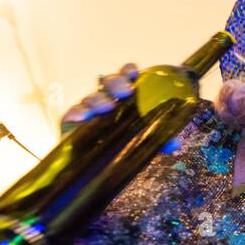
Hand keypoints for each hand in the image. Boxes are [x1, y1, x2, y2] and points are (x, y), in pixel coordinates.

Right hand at [59, 64, 184, 153]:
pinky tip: (83, 116)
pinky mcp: (71, 125)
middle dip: (116, 82)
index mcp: (123, 99)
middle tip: (126, 92)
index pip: (125, 78)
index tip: (134, 73)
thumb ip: (158, 139)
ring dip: (99, 99)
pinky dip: (76, 113)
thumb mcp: (143, 142)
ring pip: (91, 97)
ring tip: (106, 106)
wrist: (96, 173)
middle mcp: (105, 102)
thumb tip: (173, 143)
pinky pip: (70, 115)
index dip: (128, 71)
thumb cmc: (120, 150)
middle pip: (108, 83)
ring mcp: (87, 112)